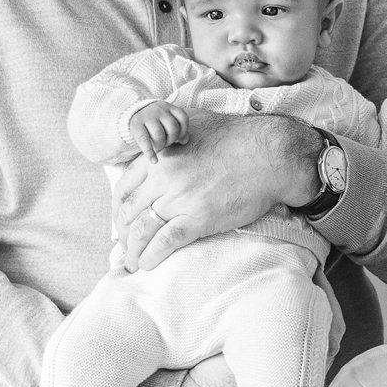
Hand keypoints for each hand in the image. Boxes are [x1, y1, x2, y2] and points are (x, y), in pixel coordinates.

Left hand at [111, 110, 311, 271]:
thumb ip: (170, 132)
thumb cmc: (235, 136)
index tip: (121, 221)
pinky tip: (147, 264)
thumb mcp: (193, 121)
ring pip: (143, 230)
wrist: (267, 154)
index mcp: (159, 156)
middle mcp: (163, 178)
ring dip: (133, 250)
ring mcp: (179, 199)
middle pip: (129, 212)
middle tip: (125, 246)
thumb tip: (159, 138)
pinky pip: (165, 242)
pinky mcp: (198, 219)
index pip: (124, 188)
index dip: (118, 209)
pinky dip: (152, 256)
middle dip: (123, 233)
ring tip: (132, 262)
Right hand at [128, 101, 189, 160]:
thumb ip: (178, 128)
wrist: (132, 114)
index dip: (184, 131)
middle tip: (166, 143)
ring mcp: (147, 117)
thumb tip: (184, 141)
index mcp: (168, 107)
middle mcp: (159, 110)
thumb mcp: (167, 120)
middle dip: (172, 140)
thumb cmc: (155, 120)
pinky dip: (150, 153)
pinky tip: (154, 161)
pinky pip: (145, 141)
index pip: (183, 118)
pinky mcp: (136, 126)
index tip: (180, 139)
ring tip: (158, 147)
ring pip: (160, 135)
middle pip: (173, 128)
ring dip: (161, 145)